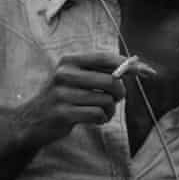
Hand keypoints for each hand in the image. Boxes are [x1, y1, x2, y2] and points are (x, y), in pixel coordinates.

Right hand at [8, 51, 132, 150]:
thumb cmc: (62, 98)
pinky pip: (98, 115)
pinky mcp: (63, 113)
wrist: (30, 122)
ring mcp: (62, 94)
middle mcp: (64, 74)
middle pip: (111, 81)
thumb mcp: (75, 78)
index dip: (129, 65)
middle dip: (120, 93)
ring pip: (106, 100)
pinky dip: (103, 119)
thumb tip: (136, 66)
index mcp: (69, 61)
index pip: (106, 58)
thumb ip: (100, 71)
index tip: (148, 72)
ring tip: (101, 112)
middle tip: (116, 99)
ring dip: (110, 110)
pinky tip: (94, 119)